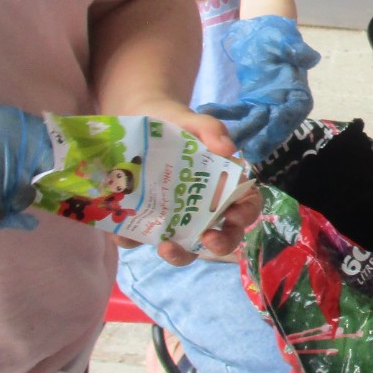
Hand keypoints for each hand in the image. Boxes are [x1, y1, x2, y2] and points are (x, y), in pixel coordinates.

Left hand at [133, 107, 249, 263]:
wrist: (137, 119)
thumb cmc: (174, 123)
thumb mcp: (192, 120)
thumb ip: (211, 129)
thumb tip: (227, 148)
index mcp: (222, 185)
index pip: (246, 206)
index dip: (246, 215)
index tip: (234, 215)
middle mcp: (202, 209)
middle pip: (221, 236)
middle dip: (219, 244)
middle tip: (208, 239)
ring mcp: (173, 219)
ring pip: (184, 247)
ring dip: (179, 253)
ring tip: (166, 246)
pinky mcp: (144, 222)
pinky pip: (140, 238)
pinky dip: (133, 240)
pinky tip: (126, 233)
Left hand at [200, 16, 320, 165]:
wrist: (263, 34)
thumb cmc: (278, 38)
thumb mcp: (287, 41)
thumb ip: (296, 50)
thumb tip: (309, 57)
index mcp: (298, 94)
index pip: (292, 114)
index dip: (280, 126)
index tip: (268, 137)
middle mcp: (284, 105)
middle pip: (272, 126)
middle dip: (260, 140)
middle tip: (246, 153)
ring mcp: (266, 106)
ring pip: (254, 124)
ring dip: (240, 133)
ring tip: (222, 142)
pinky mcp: (250, 103)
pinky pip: (238, 113)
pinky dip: (224, 115)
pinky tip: (208, 113)